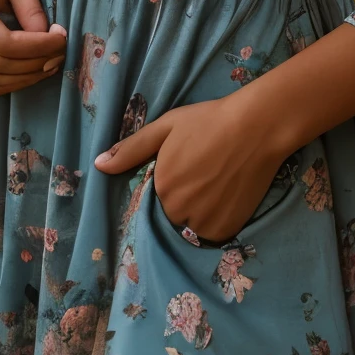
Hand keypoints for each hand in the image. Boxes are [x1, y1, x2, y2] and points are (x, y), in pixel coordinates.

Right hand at [0, 0, 66, 97]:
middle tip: (62, 50)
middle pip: (2, 66)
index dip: (38, 46)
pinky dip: (10, 87)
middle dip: (38, 62)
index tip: (61, 36)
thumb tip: (46, 36)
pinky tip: (31, 73)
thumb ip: (31, 6)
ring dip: (28, 78)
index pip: (6, 44)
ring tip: (52, 62)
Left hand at [93, 95, 290, 243]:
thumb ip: (131, 149)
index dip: (175, 178)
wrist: (256, 128)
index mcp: (161, 185)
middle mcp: (178, 209)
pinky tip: (229, 193)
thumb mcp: (166, 126)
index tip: (192, 162)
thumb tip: (98, 165)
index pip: (159, 194)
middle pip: (175, 212)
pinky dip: (218, 218)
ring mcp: (203, 223)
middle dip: (186, 196)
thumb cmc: (208, 121)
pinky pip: (213, 233)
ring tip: (219, 180)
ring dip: (201, 210)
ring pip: (193, 224)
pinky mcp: (225, 231)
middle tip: (207, 169)